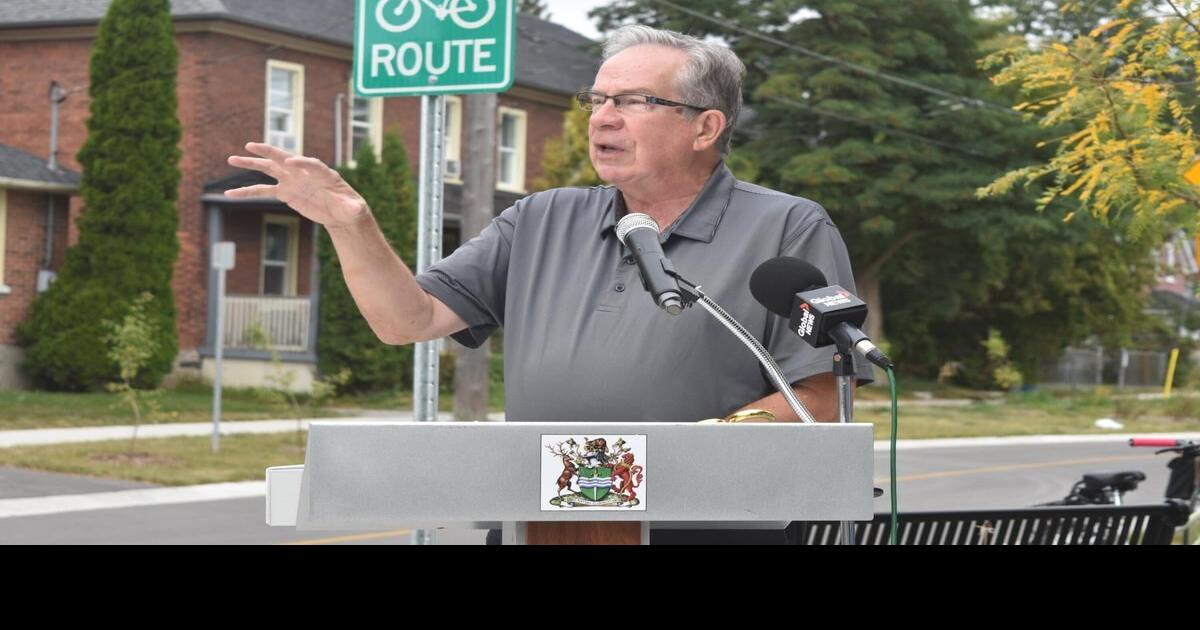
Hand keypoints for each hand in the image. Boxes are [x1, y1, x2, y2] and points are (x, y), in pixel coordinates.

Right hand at [225, 142, 367, 228]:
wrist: (340, 212)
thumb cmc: (350, 207)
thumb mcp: (354, 209)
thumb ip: (353, 207)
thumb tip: (357, 208)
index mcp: (323, 173)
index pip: (312, 164)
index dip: (302, 162)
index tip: (291, 161)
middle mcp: (304, 173)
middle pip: (284, 158)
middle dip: (269, 151)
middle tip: (251, 145)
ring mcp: (292, 181)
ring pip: (269, 169)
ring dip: (251, 164)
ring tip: (231, 159)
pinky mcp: (285, 192)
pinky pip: (263, 190)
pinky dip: (247, 191)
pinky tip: (229, 194)